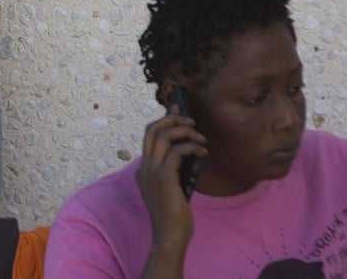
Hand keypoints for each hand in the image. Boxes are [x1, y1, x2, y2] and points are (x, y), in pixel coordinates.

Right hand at [135, 106, 206, 253]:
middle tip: (191, 120)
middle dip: (172, 118)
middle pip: (152, 128)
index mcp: (143, 169)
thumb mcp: (170, 189)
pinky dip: (191, 147)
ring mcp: (151, 171)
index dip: (164, 120)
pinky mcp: (164, 177)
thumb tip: (186, 153)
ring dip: (185, 131)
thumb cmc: (173, 216)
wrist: (169, 236)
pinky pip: (177, 151)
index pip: (149, 135)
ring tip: (201, 138)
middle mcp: (144, 166)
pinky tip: (203, 153)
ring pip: (164, 136)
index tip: (178, 110)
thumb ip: (172, 172)